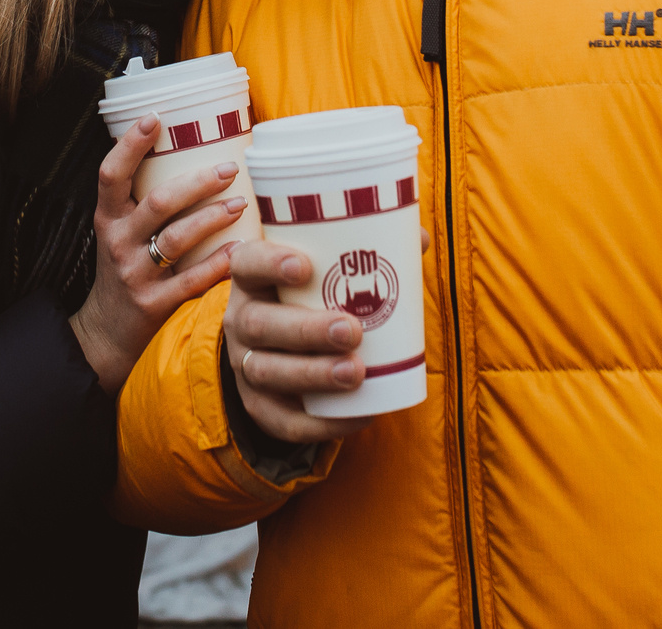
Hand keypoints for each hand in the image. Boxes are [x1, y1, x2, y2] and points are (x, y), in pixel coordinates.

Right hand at [70, 118, 244, 392]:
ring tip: (241, 205)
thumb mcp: (121, 230)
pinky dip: (217, 265)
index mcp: (108, 217)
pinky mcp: (153, 304)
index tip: (156, 117)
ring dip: (211, 219)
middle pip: (157, 204)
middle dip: (196, 183)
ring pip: (175, 240)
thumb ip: (146, 199)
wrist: (105, 331)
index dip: (130, 145)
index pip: (110, 174)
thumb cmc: (125, 266)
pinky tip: (240, 251)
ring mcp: (134, 274)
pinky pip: (189, 281)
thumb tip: (193, 150)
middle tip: (230, 168)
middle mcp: (117, 241)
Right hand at [222, 239, 375, 444]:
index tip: (305, 266)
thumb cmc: (313, 296)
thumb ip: (369, 251)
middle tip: (352, 330)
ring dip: (312, 374)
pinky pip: (283, 421)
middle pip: (259, 324)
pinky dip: (320, 423)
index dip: (269, 263)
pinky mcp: (260, 406)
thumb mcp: (326, 270)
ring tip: (356, 372)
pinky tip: (358, 415)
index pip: (247, 263)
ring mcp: (245, 365)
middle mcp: (241, 320)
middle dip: (306, 329)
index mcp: (254, 278)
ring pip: (267, 372)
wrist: (281, 347)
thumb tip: (420, 238)